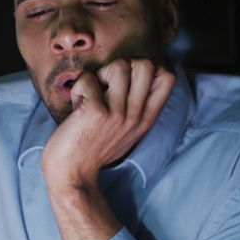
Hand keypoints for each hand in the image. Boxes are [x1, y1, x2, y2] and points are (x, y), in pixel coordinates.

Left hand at [41, 59, 175, 189]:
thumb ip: (134, 107)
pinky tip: (76, 105)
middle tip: (107, 84)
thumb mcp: (126, 131)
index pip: (168, 77)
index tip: (129, 79)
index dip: (150, 67)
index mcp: (145, 119)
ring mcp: (117, 114)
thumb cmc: (92, 148)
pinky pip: (88, 78)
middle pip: (146, 64)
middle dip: (123, 65)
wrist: (71, 174)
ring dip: (99, 74)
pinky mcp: (96, 112)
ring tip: (90, 94)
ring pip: (119, 66)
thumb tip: (134, 73)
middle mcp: (136, 115)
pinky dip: (78, 87)